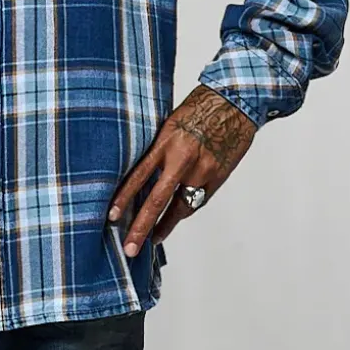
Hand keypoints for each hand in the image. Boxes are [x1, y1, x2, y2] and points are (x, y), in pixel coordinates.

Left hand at [107, 85, 256, 255]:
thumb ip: (157, 148)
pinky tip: (174, 220)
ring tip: (152, 240)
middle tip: (129, 248)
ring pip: (180, 207)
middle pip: (157, 201)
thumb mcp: (170, 123)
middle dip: (141, 228)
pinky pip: (198, 201)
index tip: (112, 217)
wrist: (237, 101)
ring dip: (164, 226)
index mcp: (166, 143)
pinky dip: (185, 211)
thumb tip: (142, 172)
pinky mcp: (218, 177)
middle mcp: (183, 160)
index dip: (124, 199)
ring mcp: (203, 171)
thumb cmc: (200, 107)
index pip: (138, 176)